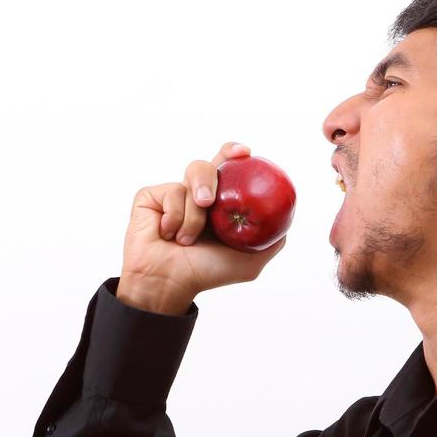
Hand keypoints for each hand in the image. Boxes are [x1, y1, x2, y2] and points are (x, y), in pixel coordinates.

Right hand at [118, 142, 288, 313]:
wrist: (168, 283)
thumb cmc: (205, 274)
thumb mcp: (249, 262)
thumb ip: (270, 241)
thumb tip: (285, 220)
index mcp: (219, 203)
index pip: (228, 168)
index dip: (233, 154)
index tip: (244, 153)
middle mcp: (196, 195)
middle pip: (207, 165)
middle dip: (209, 179)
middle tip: (207, 202)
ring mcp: (173, 194)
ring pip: (190, 180)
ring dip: (193, 214)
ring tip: (187, 239)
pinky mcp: (151, 196)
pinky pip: (169, 192)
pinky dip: (174, 218)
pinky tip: (168, 236)